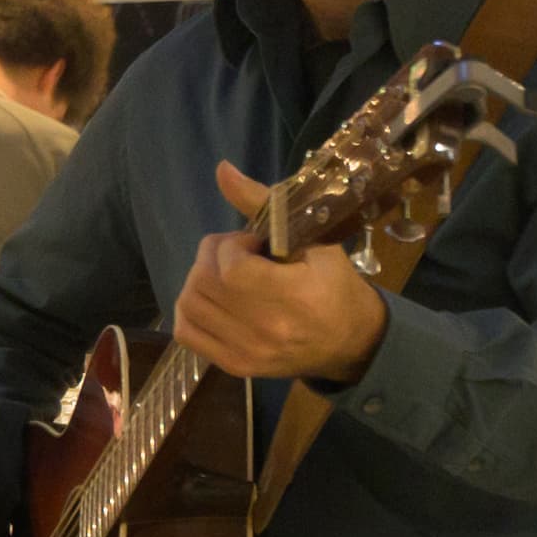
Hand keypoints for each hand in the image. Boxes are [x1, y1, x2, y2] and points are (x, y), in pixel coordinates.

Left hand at [173, 163, 387, 382]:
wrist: (350, 342)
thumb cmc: (334, 284)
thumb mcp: (314, 238)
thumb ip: (264, 203)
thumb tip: (221, 170)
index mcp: (294, 297)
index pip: (231, 269)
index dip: (232, 246)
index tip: (252, 242)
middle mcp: (266, 330)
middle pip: (204, 283)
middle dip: (211, 257)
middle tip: (235, 254)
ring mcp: (247, 352)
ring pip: (189, 305)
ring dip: (199, 280)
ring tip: (226, 275)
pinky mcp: (234, 366)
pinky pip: (186, 333)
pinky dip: (190, 310)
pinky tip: (214, 298)